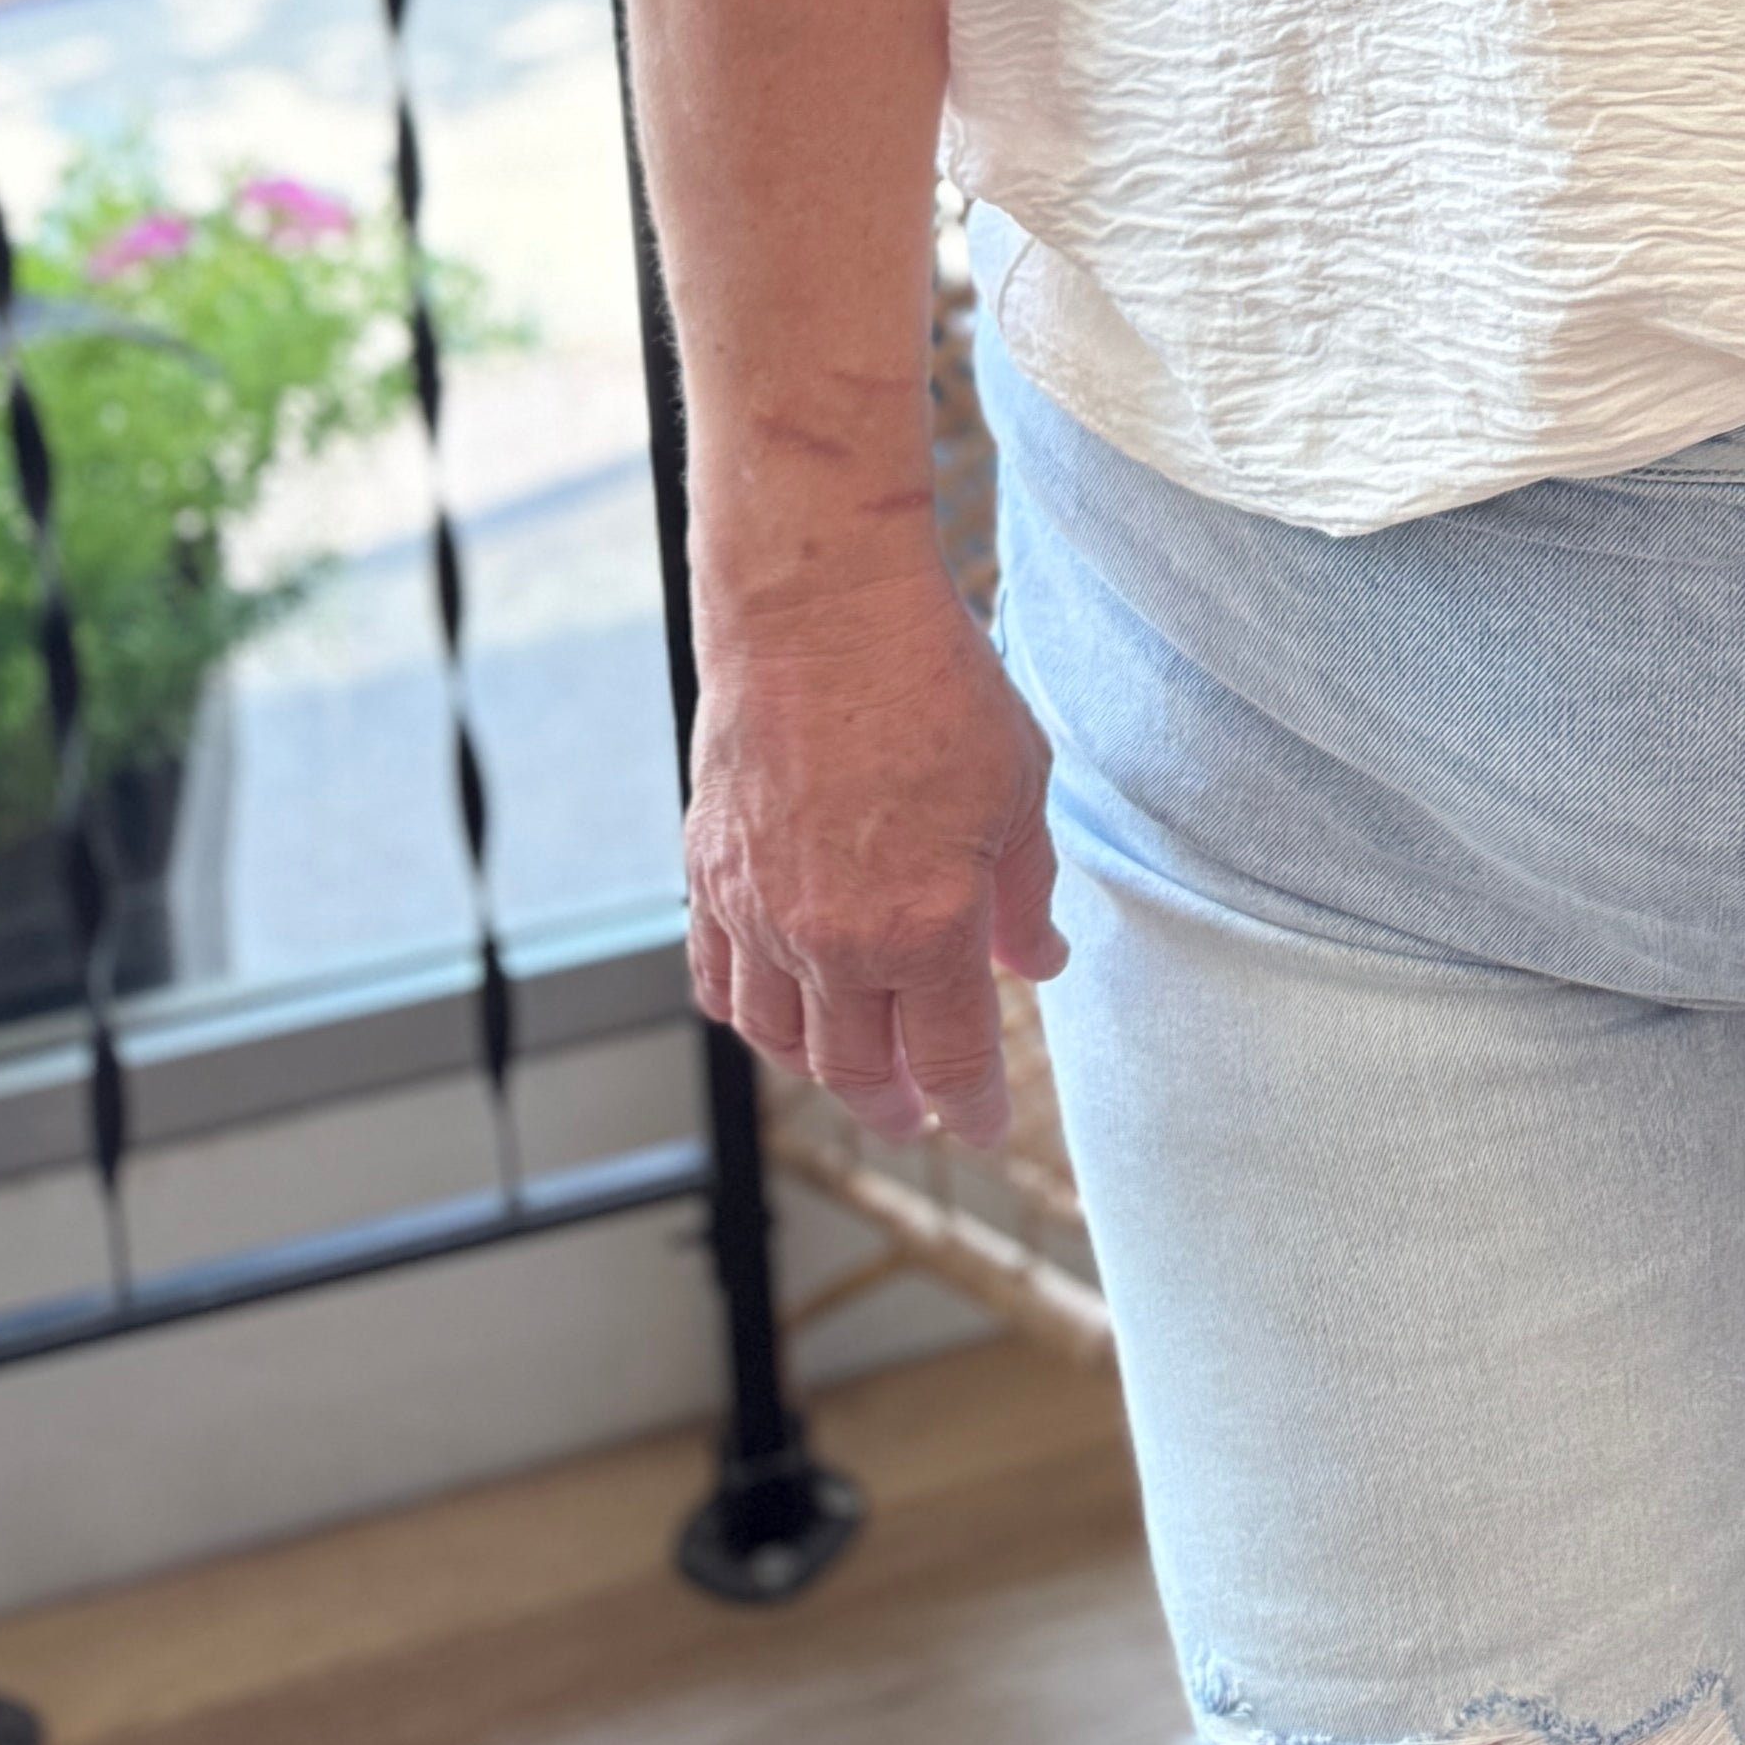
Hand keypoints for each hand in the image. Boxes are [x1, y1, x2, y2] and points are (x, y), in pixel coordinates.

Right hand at [683, 564, 1065, 1145]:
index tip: (985, 1130)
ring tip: (854, 1074)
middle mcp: (833, 941)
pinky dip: (748, 1014)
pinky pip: (719, 982)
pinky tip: (773, 1015)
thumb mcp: (1018, 788)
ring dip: (822, 1072)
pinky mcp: (710, 877)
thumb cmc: (930, 685)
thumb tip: (1034, 961)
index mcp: (925, 928)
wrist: (819, 614)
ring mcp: (760, 915)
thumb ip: (1024, 893)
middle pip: (859, 1069)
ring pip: (781, 1040)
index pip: (951, 1058)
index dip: (973, 1106)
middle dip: (896, 1105)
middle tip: (918, 1116)